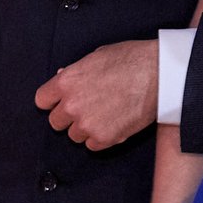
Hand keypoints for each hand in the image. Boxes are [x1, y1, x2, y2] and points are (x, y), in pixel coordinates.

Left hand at [34, 39, 156, 149]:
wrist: (160, 75)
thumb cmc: (132, 60)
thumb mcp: (97, 57)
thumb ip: (76, 72)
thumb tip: (63, 78)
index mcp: (67, 82)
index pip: (42, 100)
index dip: (52, 101)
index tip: (60, 101)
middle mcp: (72, 105)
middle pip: (55, 122)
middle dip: (68, 117)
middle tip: (87, 108)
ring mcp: (87, 124)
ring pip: (74, 136)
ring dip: (86, 128)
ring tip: (105, 115)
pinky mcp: (104, 138)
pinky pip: (92, 145)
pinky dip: (101, 138)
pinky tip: (114, 123)